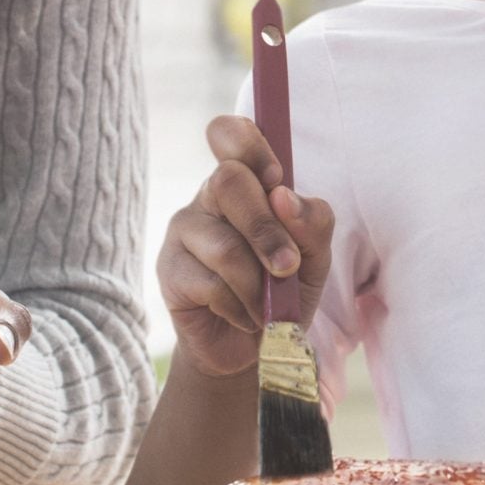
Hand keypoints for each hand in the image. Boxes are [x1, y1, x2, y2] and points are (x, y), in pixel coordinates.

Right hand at [156, 114, 335, 379]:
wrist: (257, 349)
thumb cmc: (286, 291)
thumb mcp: (315, 256)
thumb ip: (313, 222)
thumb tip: (284, 197)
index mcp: (248, 181)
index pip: (231, 135)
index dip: (250, 145)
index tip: (277, 180)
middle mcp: (210, 196)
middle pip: (229, 182)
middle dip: (267, 231)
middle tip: (288, 267)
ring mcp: (184, 229)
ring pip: (225, 244)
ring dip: (258, 285)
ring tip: (268, 307)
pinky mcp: (169, 269)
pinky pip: (211, 284)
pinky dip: (240, 307)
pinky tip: (242, 315)